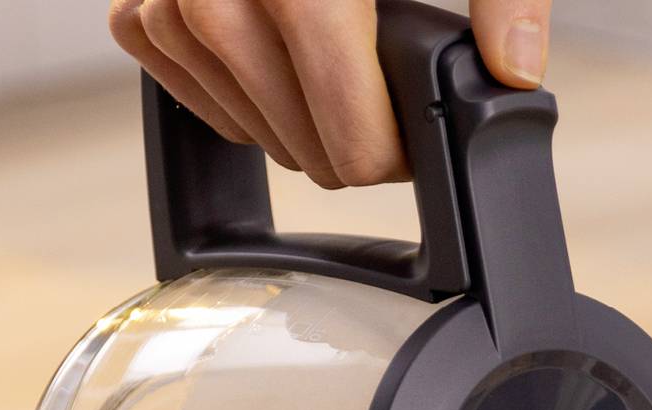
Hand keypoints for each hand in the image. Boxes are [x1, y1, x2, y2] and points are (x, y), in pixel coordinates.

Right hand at [110, 0, 552, 187]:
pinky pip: (186, 90)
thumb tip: (515, 71)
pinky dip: (231, 95)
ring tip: (333, 86)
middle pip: (297, 143)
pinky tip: (271, 65)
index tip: (411, 138)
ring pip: (243, 125)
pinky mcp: (136, 1)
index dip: (392, 153)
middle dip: (347, 139)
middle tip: (381, 109)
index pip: (349, 136)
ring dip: (291, 125)